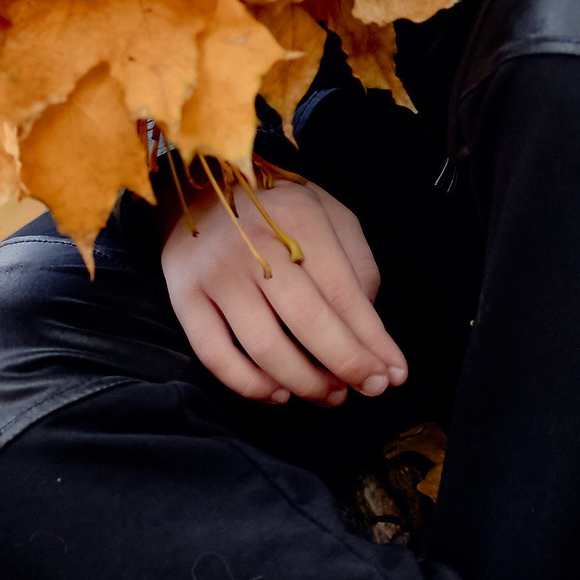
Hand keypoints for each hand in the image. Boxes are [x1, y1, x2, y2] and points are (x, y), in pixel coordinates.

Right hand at [162, 173, 406, 407]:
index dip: (373, 342)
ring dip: (305, 383)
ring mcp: (215, 273)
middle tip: (371, 388)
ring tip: (331, 395)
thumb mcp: (329, 215)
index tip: (395, 373)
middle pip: (309, 324)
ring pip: (265, 348)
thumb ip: (357, 266)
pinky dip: (250, 386)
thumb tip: (367, 332)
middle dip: (348, 365)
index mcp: (298, 219)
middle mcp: (254, 245)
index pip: (344, 294)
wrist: (198, 184)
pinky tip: (278, 393)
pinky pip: (216, 356)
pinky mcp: (184, 296)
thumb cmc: (277, 210)